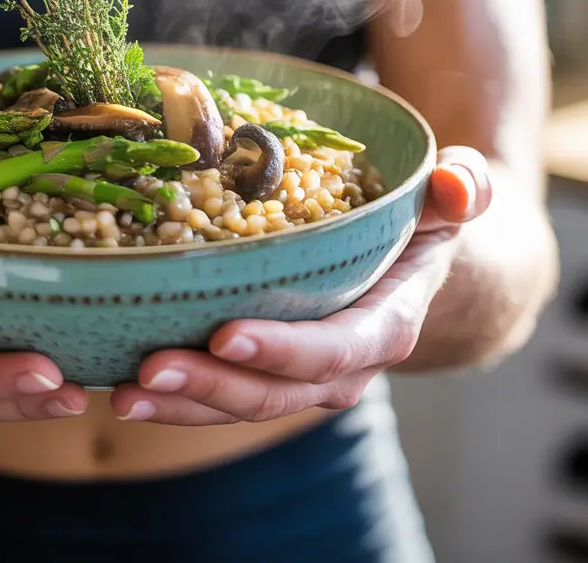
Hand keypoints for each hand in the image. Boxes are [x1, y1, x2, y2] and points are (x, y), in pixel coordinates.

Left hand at [110, 146, 491, 424]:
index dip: (286, 350)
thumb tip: (459, 184)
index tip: (227, 336)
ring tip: (124, 391)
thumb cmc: (420, 226)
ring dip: (181, 402)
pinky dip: (175, 393)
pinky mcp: (262, 367)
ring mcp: (297, 372)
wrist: (411, 268)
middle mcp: (340, 363)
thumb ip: (465, 188)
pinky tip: (122, 382)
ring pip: (239, 402)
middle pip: (276, 391)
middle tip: (148, 368)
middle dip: (212, 386)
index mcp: (385, 323)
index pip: (339, 348)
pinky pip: (220, 390)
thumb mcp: (446, 201)